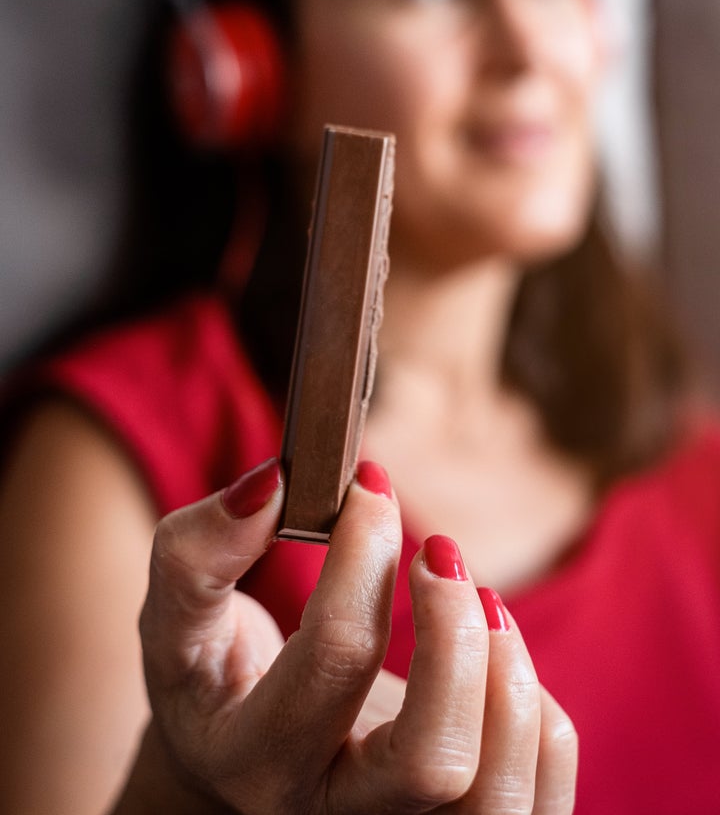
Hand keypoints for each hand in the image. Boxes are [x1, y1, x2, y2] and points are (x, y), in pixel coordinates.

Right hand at [119, 458, 576, 812]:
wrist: (241, 762)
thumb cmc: (215, 678)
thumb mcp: (177, 617)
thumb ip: (199, 551)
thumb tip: (273, 485)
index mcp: (254, 760)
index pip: (334, 657)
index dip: (363, 554)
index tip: (371, 486)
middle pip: (433, 760)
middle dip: (455, 634)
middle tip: (440, 552)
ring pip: (499, 794)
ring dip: (508, 677)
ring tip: (483, 603)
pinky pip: (538, 800)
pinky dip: (537, 717)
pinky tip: (491, 658)